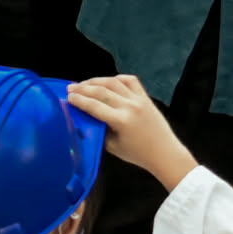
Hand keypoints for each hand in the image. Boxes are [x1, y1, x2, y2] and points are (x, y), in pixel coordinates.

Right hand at [69, 71, 190, 184]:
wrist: (165, 153)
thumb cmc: (138, 155)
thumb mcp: (113, 147)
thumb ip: (99, 131)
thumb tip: (85, 120)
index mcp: (121, 121)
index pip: (94, 106)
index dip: (78, 100)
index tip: (67, 97)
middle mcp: (130, 107)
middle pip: (101, 91)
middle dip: (83, 88)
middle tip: (71, 88)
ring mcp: (139, 100)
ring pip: (114, 82)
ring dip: (97, 80)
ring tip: (85, 83)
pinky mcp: (146, 98)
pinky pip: (130, 81)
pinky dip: (117, 79)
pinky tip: (108, 81)